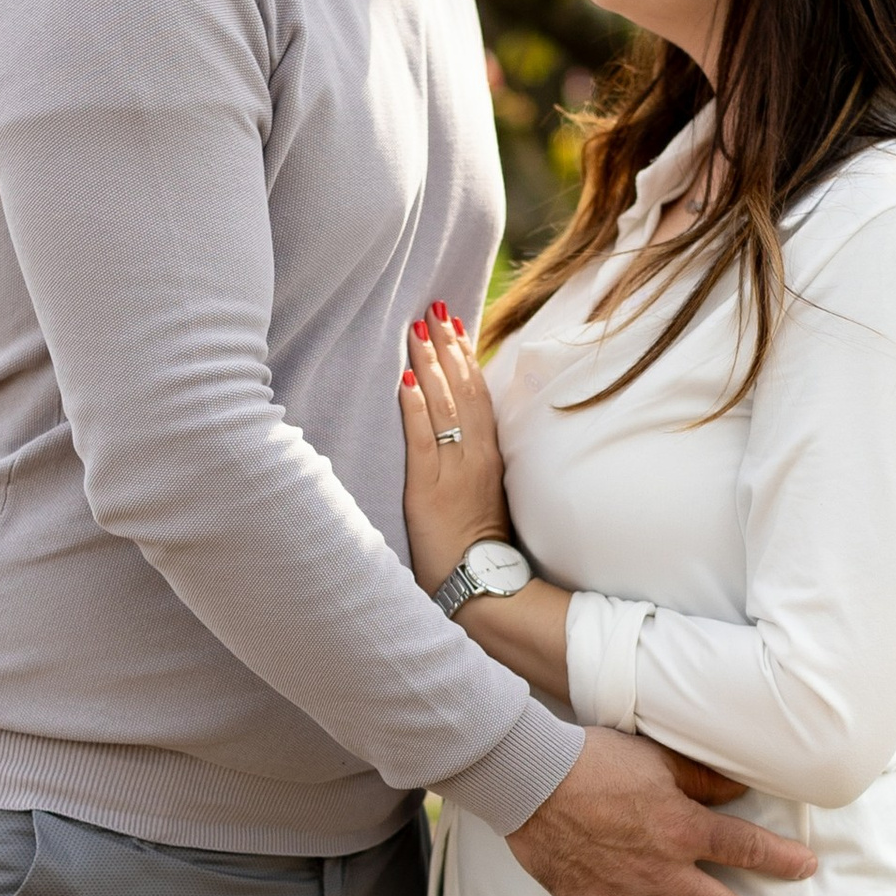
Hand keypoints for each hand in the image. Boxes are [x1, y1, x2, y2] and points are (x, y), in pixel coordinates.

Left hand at [399, 308, 507, 592]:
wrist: (482, 586)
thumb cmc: (482, 547)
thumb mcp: (485, 496)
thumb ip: (476, 463)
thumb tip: (463, 435)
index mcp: (489, 455)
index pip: (478, 394)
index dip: (466, 357)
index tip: (457, 324)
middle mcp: (475, 456)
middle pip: (462, 390)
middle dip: (448, 347)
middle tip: (436, 310)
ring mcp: (453, 471)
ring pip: (443, 407)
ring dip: (430, 365)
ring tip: (419, 330)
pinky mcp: (427, 490)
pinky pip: (422, 440)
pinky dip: (415, 409)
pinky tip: (406, 381)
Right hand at [509, 727, 818, 895]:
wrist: (531, 778)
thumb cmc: (595, 761)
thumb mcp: (659, 758)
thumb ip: (703, 778)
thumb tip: (739, 789)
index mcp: (682, 828)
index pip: (746, 848)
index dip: (781, 860)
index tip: (806, 869)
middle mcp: (660, 868)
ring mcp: (623, 891)